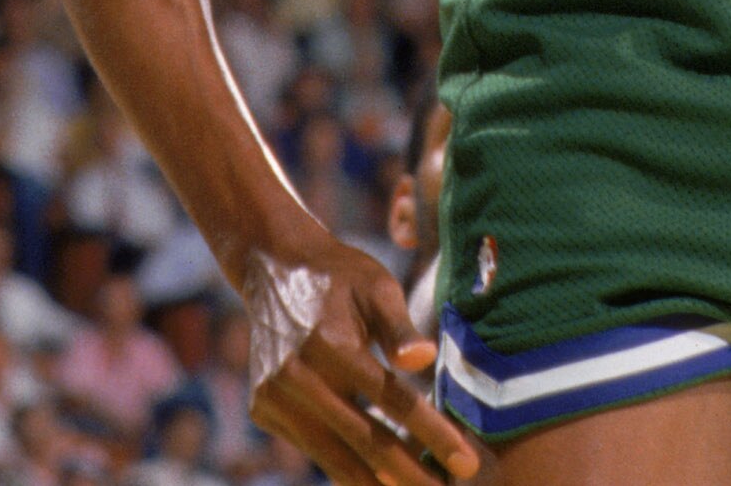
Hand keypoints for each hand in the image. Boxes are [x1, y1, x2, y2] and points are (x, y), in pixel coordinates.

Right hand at [244, 238, 477, 485]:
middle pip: (367, 442)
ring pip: (337, 459)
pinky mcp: (263, 411)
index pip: (393, 401)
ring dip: (379, 485)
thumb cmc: (339, 275)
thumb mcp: (375, 285)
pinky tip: (380, 479)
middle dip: (412, 476)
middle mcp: (299, 377)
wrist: (272, 267)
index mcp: (333, 344)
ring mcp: (276, 399)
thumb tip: (425, 359)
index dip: (433, 436)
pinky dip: (348, 468)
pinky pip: (315, 450)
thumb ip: (399, 326)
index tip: (467, 464)